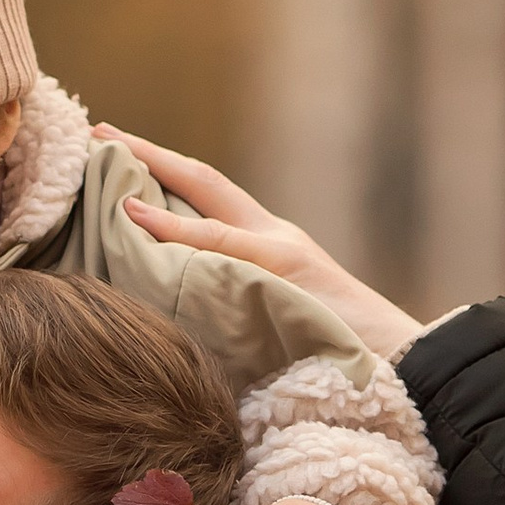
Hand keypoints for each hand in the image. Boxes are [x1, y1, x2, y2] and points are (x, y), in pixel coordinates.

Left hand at [96, 125, 424, 363]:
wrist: (408, 371)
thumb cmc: (340, 363)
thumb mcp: (277, 326)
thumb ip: (233, 309)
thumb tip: (171, 317)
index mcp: (272, 248)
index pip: (212, 199)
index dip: (166, 172)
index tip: (118, 150)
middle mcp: (274, 239)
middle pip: (204, 182)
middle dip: (149, 155)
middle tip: (95, 132)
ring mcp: (280, 252)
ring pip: (207, 205)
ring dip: (154, 179)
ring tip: (103, 161)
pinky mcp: (283, 272)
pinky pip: (217, 245)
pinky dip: (174, 230)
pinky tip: (136, 218)